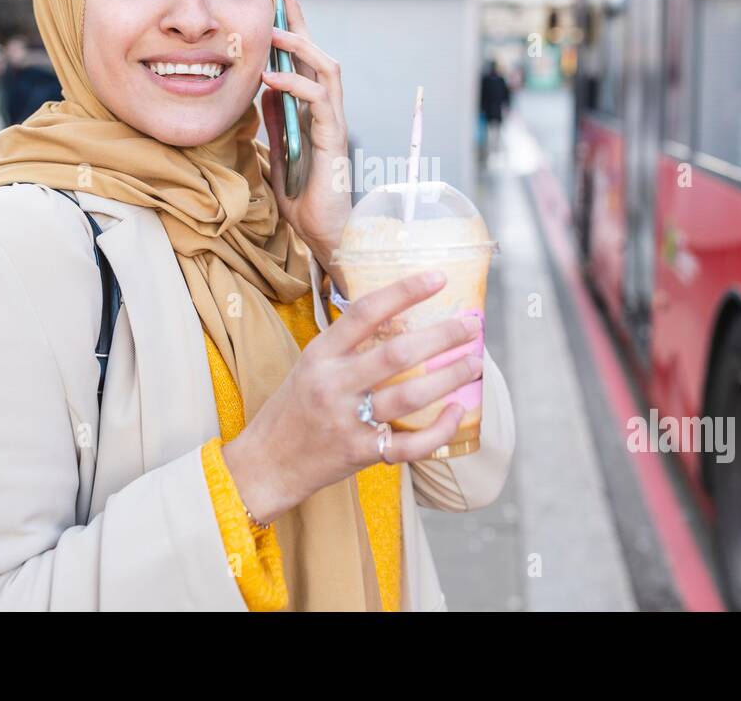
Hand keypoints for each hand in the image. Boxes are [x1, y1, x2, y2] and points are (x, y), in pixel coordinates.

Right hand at [221, 270, 484, 523]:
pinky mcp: (362, 453)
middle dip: (442, 337)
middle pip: (397, 354)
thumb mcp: (309, 364)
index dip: (404, 291)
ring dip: (450, 377)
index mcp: (320, 355)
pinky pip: (410, 444)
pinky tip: (457, 412)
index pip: (365, 312)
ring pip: (411, 397)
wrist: (266, 463)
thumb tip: (399, 317)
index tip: (438, 278)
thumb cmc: (293, 407)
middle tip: (470, 326)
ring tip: (474, 363)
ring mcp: (349, 421)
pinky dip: (439, 429)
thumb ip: (347, 345)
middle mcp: (334, 385)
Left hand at [259, 0, 351, 279]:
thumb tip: (263, 88)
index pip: (306, 63)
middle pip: (320, 55)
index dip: (297, 29)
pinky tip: (271, 79)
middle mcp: (328, 113)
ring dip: (301, 47)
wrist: (326, 235)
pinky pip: (318, 102)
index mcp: (313, 114)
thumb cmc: (305, 200)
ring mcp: (334, 124)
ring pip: (327, 70)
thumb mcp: (279, 152)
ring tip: (275, 34)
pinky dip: (295, 85)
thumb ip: (275, 121)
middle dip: (303, 23)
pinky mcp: (334, 140)